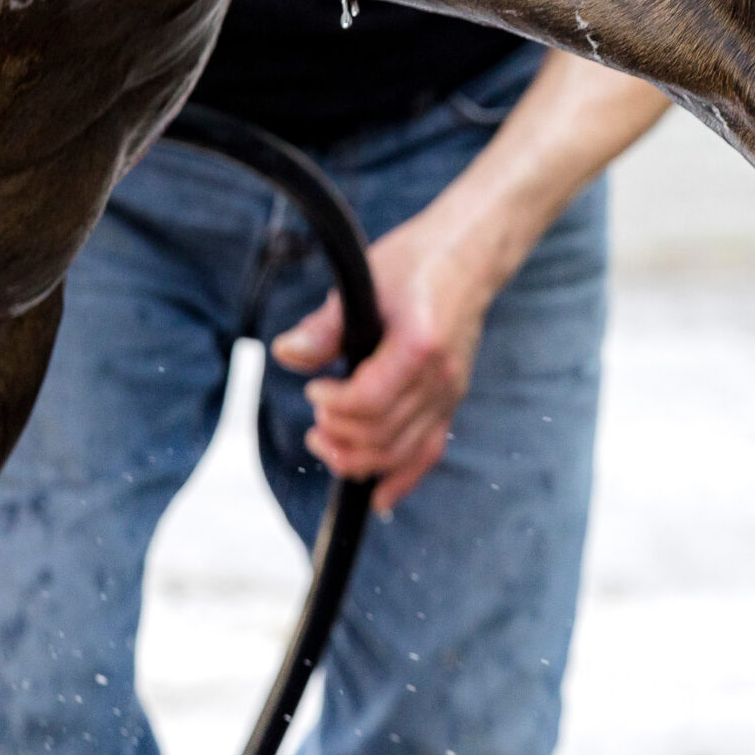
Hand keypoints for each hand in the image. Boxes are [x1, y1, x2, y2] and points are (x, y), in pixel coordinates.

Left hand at [272, 209, 496, 512]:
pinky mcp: (450, 402)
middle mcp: (441, 379)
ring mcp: (450, 394)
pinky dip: (402, 479)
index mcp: (420, 347)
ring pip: (400, 453)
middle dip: (339, 433)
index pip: (368, 403)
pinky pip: (428, 453)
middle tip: (317, 413)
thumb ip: (326, 327)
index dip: (331, 406)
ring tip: (327, 440)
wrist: (467, 257)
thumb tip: (287, 356)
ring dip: (358, 457)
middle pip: (381, 435)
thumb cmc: (415, 263)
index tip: (313, 389)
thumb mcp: (365, 283)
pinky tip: (377, 497)